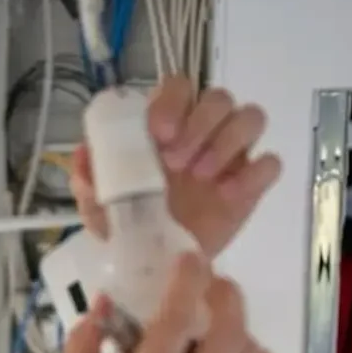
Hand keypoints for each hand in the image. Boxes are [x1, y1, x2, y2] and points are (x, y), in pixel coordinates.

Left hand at [70, 79, 279, 259]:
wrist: (157, 266)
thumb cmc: (129, 225)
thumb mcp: (99, 206)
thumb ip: (88, 179)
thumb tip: (81, 154)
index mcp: (166, 124)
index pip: (179, 86)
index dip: (173, 102)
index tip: (158, 134)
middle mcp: (202, 131)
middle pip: (219, 97)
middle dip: (199, 124)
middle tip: (175, 163)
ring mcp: (231, 155)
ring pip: (251, 117)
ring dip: (227, 141)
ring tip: (202, 178)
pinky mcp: (251, 184)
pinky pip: (270, 163)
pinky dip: (254, 174)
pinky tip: (229, 195)